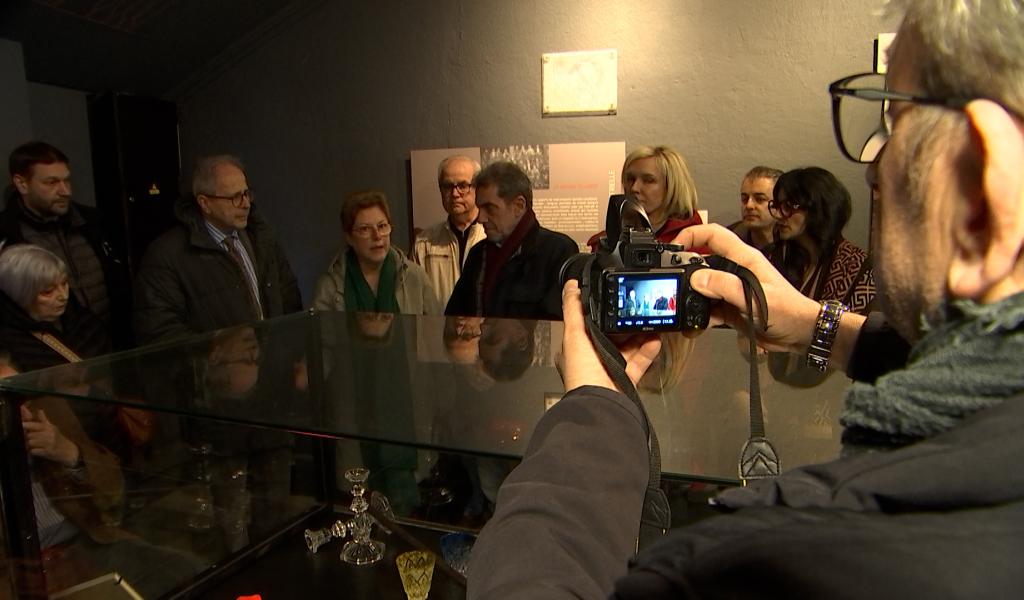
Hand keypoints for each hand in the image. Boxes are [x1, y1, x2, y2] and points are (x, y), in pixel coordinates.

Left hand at [21, 405, 78, 466]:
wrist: (67, 450)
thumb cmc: (57, 438)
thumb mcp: (51, 427)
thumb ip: (43, 419)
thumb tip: (39, 410)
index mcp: (49, 427)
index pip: (35, 425)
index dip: (27, 425)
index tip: (22, 424)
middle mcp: (49, 434)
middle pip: (30, 435)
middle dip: (28, 437)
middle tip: (32, 439)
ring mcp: (49, 443)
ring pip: (31, 442)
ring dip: (30, 445)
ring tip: (35, 445)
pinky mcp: (48, 452)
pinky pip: (34, 451)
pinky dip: (33, 451)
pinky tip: (37, 450)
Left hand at [559, 280, 661, 392]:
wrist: (600, 402)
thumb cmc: (581, 371)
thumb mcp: (573, 334)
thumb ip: (573, 309)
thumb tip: (571, 285)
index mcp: (577, 348)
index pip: (589, 325)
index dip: (601, 313)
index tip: (614, 300)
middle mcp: (594, 358)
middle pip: (612, 335)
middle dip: (625, 323)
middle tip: (638, 309)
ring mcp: (611, 368)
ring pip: (628, 347)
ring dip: (640, 334)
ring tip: (651, 321)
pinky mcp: (627, 378)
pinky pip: (640, 361)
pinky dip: (649, 350)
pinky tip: (655, 338)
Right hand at [674, 224, 823, 353]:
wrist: (801, 334)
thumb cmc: (788, 311)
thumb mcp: (756, 298)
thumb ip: (726, 286)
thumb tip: (696, 278)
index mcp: (744, 259)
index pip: (714, 235)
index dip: (692, 234)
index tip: (673, 247)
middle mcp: (736, 271)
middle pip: (703, 261)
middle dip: (684, 270)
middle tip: (670, 283)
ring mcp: (732, 290)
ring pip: (703, 288)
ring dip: (691, 299)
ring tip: (680, 310)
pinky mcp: (731, 308)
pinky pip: (709, 309)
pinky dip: (699, 317)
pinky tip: (694, 326)